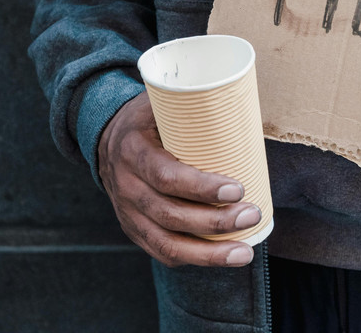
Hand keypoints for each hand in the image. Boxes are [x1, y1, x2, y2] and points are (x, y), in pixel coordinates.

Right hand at [98, 92, 261, 266]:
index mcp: (133, 150)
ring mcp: (127, 213)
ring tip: (245, 252)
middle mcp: (126, 187)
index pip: (166, 176)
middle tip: (253, 214)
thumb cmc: (149, 118)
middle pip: (171, 215)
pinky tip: (221, 257)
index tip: (238, 188)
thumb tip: (245, 104)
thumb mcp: (161, 102)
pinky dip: (193, 258)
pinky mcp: (134, 230)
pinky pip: (162, 252)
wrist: (108, 139)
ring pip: (167, 244)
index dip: (202, 187)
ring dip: (209, 253)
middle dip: (216, 222)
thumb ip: (193, 104)